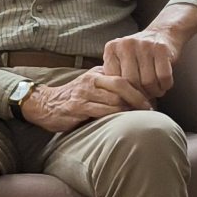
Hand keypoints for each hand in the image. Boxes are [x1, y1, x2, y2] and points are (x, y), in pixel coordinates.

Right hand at [20, 67, 152, 132]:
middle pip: (122, 84)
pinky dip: (115, 117)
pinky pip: (101, 111)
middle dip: (139, 97)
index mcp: (98, 73)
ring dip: (129, 109)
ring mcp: (84, 93)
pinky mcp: (77, 107)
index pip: (124, 75)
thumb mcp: (92, 86)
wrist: (44, 104)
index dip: (140, 87)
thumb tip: (138, 95)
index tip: (152, 98)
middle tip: (151, 108)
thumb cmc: (74, 98)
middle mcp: (92, 80)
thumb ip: (110, 87)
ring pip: (113, 99)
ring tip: (140, 117)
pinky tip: (123, 122)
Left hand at [102, 28, 179, 98]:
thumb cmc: (138, 54)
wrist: (161, 33)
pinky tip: (164, 84)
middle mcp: (126, 44)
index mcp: (112, 48)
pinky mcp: (161, 48)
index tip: (131, 100)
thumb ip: (114, 76)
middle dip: (140, 95)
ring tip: (155, 91)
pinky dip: (165, 85)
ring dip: (154, 92)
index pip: (115, 81)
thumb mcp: (121, 60)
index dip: (124, 95)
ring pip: (148, 82)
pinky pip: (164, 77)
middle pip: (132, 82)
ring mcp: (144, 45)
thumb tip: (114, 102)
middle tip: (145, 98)